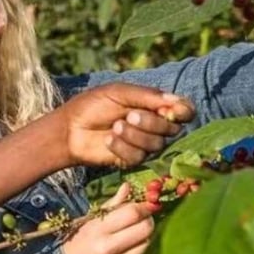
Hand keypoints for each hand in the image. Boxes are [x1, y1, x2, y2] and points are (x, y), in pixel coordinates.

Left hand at [59, 83, 193, 167]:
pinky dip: (123, 147)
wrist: (70, 128)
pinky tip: (108, 140)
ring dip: (135, 135)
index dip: (184, 112)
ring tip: (115, 126)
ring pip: (156, 144)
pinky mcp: (132, 160)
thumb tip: (176, 102)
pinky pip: (139, 156)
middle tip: (129, 115)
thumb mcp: (119, 93)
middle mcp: (155, 126)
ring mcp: (144, 144)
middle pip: (172, 129)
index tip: (172, 111)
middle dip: (152, 122)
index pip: (184, 111)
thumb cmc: (93, 105)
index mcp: (155, 106)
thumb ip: (148, 96)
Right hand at [62, 184, 155, 253]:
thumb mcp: (88, 222)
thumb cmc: (78, 243)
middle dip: (148, 222)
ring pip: (146, 247)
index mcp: (97, 230)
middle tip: (143, 221)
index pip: (133, 213)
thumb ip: (111, 206)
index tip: (146, 206)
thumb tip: (128, 187)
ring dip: (144, 240)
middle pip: (145, 230)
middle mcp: (106, 249)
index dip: (144, 207)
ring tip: (134, 238)